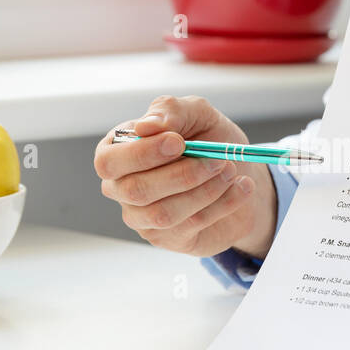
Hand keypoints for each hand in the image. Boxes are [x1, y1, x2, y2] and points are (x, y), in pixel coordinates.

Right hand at [94, 95, 278, 257]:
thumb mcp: (197, 114)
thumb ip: (171, 110)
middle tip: (217, 159)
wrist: (240, 173)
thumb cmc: (209, 139)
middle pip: (135, 190)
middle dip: (182, 174)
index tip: (179, 141)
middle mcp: (121, 187)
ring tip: (230, 170)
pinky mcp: (167, 238)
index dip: (142, 153)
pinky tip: (240, 187)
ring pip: (164, 213)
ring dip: (206, 190)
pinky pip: (191, 225)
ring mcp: (141, 217)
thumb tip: (146, 126)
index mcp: (118, 152)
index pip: (108, 161)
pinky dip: (222, 203)